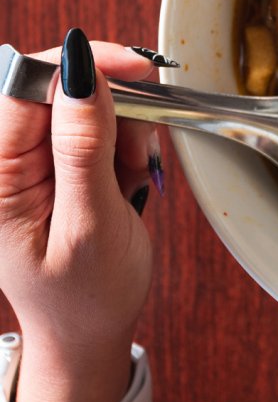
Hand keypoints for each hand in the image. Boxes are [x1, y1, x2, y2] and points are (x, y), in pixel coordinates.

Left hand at [0, 32, 162, 401]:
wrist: (89, 334)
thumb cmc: (85, 296)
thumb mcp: (91, 224)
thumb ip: (84, 145)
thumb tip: (79, 70)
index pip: (26, 86)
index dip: (81, 67)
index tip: (136, 71)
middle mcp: (6, 162)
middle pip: (57, 86)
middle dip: (110, 104)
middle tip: (140, 146)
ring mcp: (29, 162)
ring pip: (83, 101)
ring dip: (122, 127)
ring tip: (133, 174)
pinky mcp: (54, 163)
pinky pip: (94, 124)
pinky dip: (123, 141)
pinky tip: (128, 176)